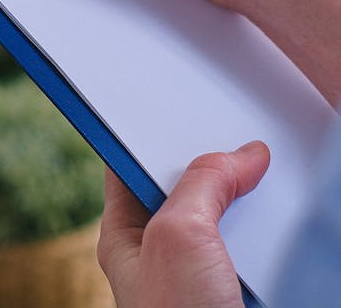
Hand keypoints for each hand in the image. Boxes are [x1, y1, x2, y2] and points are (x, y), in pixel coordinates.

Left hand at [98, 141, 270, 307]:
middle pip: (182, 187)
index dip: (155, 134)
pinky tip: (275, 219)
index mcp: (123, 232)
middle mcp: (156, 251)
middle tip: (235, 139)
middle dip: (209, 165)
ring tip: (260, 173)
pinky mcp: (228, 290)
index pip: (131, 163)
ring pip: (218, 218)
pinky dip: (261, 235)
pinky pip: (244, 249)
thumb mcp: (180, 233)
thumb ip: (204, 182)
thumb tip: (243, 156)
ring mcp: (193, 272)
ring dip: (240, 201)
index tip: (180, 108)